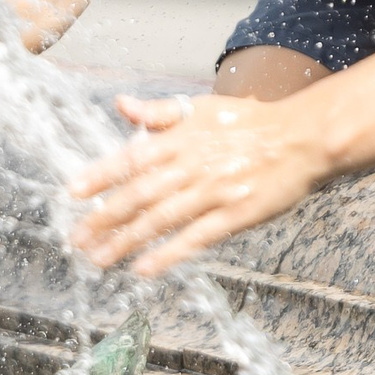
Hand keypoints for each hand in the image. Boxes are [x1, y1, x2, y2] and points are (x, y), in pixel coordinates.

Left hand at [67, 91, 336, 276]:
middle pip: (140, 194)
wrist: (302, 138)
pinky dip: (168, 254)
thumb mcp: (201, 107)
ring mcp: (214, 192)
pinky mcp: (236, 215)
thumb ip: (159, 112)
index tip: (73, 193)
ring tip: (99, 259)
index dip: (100, 176)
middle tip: (76, 239)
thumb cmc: (249, 122)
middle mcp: (193, 164)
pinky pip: (196, 238)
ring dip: (126, 241)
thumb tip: (121, 105)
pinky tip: (144, 269)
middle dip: (104, 219)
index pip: (131, 158)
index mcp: (182, 137)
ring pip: (161, 219)